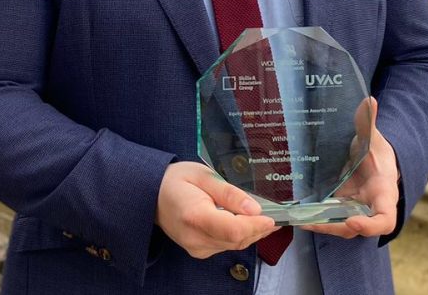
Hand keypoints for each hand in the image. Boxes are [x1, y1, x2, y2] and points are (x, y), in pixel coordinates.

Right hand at [155, 161, 278, 258]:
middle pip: (237, 240)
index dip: (256, 226)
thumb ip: (229, 192)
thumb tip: (255, 209)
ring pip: (235, 245)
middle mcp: (195, 237)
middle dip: (259, 229)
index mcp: (194, 216)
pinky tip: (247, 223)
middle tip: (275, 214)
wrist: (151, 195)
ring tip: (265, 217)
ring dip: (252, 233)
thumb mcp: (203, 175)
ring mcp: (196, 247)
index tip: (272, 217)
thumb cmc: (176, 180)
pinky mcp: (199, 251)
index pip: (233, 230)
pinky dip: (241, 236)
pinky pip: (227, 246)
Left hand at [303, 97, 399, 238]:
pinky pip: (327, 218)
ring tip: (298, 219)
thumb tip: (368, 101)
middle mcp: (368, 207)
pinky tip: (294, 215)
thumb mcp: (373, 139)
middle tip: (310, 222)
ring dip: (319, 224)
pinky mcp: (338, 208)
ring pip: (337, 226)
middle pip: (354, 229)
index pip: (384, 219)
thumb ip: (368, 124)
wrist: (373, 162)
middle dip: (333, 227)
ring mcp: (352, 210)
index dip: (370, 225)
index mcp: (383, 193)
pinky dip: (313, 218)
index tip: (353, 222)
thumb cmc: (376, 153)